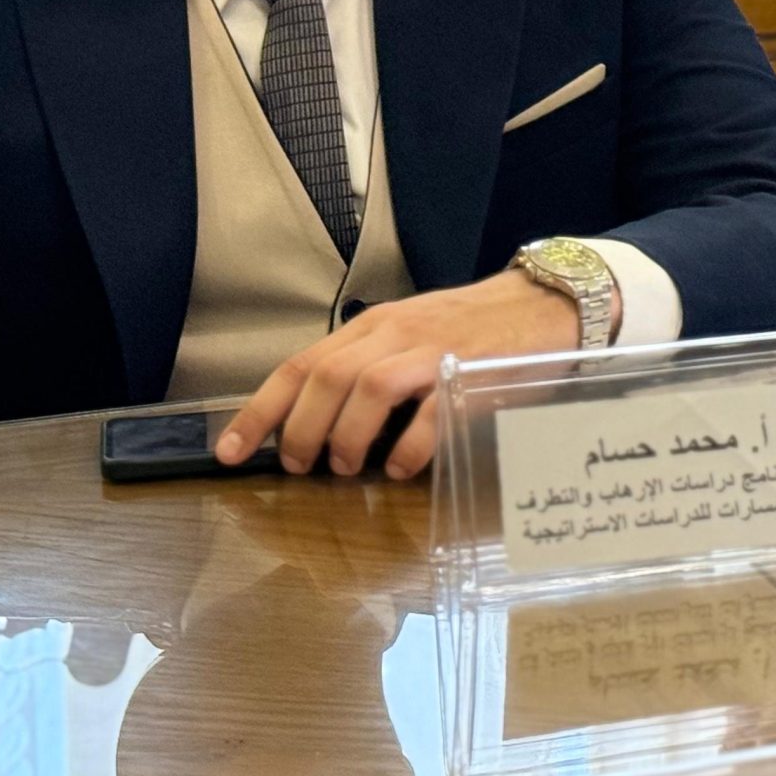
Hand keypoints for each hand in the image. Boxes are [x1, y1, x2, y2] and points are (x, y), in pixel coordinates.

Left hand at [214, 270, 579, 481]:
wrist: (543, 305)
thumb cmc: (471, 330)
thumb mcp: (408, 337)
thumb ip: (367, 367)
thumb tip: (316, 423)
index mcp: (373, 327)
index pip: (300, 366)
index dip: (259, 411)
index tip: (232, 452)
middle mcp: (395, 334)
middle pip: (325, 378)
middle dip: (301, 430)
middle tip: (300, 468)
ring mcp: (432, 352)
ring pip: (366, 389)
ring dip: (346, 437)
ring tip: (347, 468)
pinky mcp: (471, 375)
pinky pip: (428, 414)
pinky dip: (407, 448)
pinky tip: (402, 469)